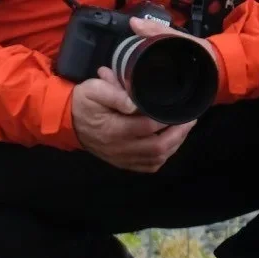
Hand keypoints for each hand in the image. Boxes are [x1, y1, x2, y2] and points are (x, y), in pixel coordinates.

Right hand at [71, 64, 196, 172]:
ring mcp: (121, 158)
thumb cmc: (84, 102)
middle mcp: (119, 148)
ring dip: (174, 145)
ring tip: (183, 129)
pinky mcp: (122, 162)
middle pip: (157, 147)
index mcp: (113, 129)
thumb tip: (134, 102)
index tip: (179, 107)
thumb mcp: (94, 89)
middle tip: (189, 119)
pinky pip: (148, 166)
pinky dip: (163, 157)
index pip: (147, 126)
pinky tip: (170, 144)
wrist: (69, 122)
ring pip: (156, 159)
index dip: (167, 118)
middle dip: (178, 133)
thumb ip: (114, 93)